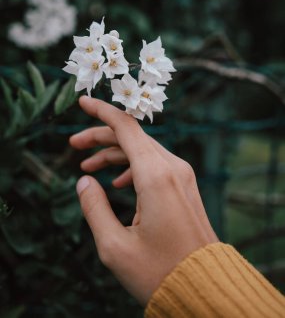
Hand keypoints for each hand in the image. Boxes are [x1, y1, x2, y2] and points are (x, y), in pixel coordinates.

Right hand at [70, 96, 217, 305]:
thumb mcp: (114, 246)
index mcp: (156, 177)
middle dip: (101, 137)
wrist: (204, 288)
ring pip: (143, 150)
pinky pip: (155, 165)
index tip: (81, 101)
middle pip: (132, 137)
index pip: (125, 128)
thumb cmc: (159, 272)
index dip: (101, 111)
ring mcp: (182, 176)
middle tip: (74, 146)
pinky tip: (117, 182)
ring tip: (88, 167)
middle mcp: (173, 168)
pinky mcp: (185, 186)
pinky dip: (133, 167)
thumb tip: (84, 181)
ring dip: (115, 153)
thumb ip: (93, 207)